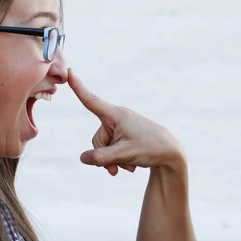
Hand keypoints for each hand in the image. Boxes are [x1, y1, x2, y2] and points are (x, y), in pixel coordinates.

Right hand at [68, 69, 185, 175]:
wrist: (171, 153)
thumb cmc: (150, 149)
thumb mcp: (124, 155)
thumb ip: (101, 157)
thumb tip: (83, 158)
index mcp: (116, 115)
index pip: (92, 100)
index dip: (78, 87)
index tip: (69, 71)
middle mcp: (117, 118)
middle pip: (98, 138)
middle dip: (104, 156)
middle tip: (117, 168)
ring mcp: (122, 126)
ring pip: (105, 146)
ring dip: (113, 159)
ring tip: (128, 166)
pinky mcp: (126, 134)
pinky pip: (113, 147)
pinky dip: (118, 158)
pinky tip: (130, 164)